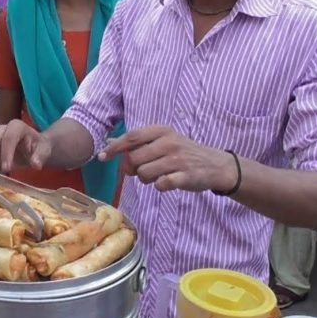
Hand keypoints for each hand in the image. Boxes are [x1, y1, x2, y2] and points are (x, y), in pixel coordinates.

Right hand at [0, 120, 51, 172]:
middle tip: (4, 172)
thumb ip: (40, 156)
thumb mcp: (44, 151)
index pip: (8, 139)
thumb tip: (36, 165)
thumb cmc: (38, 147)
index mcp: (16, 126)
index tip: (6, 169)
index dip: (6, 154)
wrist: (32, 146)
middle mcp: (1, 128)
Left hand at [98, 125, 236, 192]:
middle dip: (132, 169)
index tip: (101, 157)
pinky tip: (168, 182)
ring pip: (143, 174)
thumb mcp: (161, 141)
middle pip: (133, 159)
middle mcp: (169, 142)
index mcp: (162, 131)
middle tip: (143, 170)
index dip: (114, 148)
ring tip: (158, 175)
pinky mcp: (186, 176)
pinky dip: (160, 186)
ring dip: (146, 179)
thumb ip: (137, 142)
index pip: (131, 137)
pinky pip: (160, 185)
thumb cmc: (182, 153)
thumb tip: (108, 143)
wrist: (215, 165)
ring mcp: (178, 159)